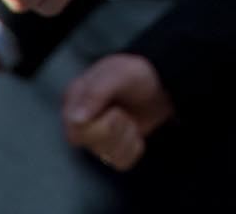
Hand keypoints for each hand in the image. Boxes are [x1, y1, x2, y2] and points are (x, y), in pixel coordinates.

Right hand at [63, 55, 172, 170]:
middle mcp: (79, 120)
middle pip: (91, 142)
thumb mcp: (121, 74)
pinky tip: (134, 132)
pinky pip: (121, 162)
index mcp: (74, 98)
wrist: (162, 86)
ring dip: (127, 135)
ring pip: (107, 154)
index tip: (114, 108)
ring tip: (130, 119)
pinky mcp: (110, 150)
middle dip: (116, 126)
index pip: (76, 128)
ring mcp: (93, 137)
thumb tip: (76, 119)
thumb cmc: (137, 76)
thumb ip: (96, 92)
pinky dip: (134, 147)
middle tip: (123, 112)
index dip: (101, 122)